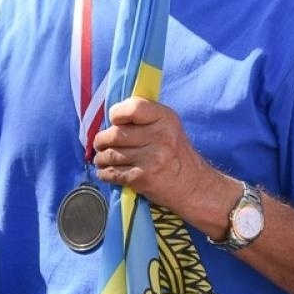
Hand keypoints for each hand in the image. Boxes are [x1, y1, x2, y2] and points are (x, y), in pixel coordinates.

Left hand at [92, 97, 218, 215]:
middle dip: (102, 140)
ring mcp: (151, 158)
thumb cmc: (175, 154)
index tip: (115, 121)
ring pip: (110, 154)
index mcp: (165, 118)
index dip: (117, 114)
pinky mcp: (143, 177)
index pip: (133, 107)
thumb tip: (110, 118)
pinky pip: (112, 173)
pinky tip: (107, 172)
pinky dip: (105, 173)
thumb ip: (144, 118)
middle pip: (115, 133)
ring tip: (102, 159)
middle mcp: (160, 136)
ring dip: (101, 158)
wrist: (192, 186)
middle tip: (100, 144)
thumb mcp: (168, 127)